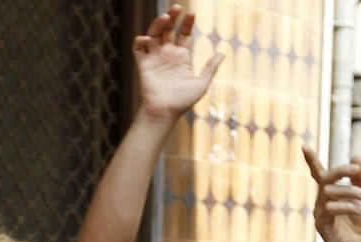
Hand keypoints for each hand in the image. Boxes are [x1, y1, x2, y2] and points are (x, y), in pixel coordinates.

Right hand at [134, 4, 224, 122]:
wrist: (165, 113)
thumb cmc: (183, 102)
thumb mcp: (201, 84)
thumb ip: (210, 68)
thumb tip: (222, 53)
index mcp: (181, 57)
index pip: (183, 34)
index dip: (187, 23)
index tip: (192, 14)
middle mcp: (167, 54)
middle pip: (168, 30)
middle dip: (171, 18)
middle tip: (176, 8)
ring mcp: (154, 59)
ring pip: (153, 34)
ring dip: (157, 24)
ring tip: (165, 16)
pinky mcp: (143, 65)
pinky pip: (138, 49)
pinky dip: (140, 41)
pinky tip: (147, 38)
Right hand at [303, 146, 360, 241]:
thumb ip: (360, 179)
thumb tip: (356, 157)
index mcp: (330, 193)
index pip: (318, 173)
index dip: (311, 160)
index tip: (303, 146)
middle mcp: (321, 201)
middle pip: (325, 177)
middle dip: (340, 171)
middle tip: (356, 170)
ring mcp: (319, 212)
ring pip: (330, 192)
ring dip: (350, 192)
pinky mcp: (322, 224)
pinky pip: (331, 208)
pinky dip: (347, 205)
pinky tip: (360, 210)